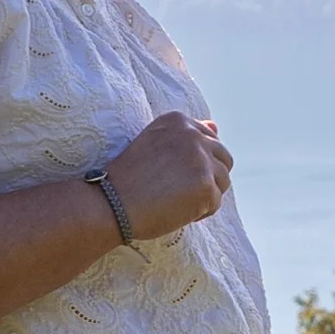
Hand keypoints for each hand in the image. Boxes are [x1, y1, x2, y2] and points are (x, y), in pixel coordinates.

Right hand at [94, 112, 235, 240]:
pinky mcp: (206, 186)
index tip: (174, 174)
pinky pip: (215, 203)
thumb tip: (216, 126)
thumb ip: (187, 134)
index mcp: (178, 120)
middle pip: (223, 158)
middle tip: (177, 190)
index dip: (195, 162)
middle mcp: (193, 135)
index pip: (210, 139)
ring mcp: (201, 160)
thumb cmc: (129, 178)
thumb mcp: (155, 143)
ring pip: (223, 181)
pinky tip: (175, 211)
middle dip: (207, 177)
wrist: (111, 203)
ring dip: (204, 195)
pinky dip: (199, 213)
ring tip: (175, 201)